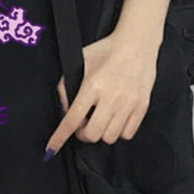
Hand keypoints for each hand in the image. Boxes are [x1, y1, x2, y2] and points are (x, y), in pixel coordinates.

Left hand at [45, 33, 157, 158]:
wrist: (136, 45)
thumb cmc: (106, 51)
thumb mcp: (81, 61)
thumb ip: (67, 84)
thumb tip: (63, 107)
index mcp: (92, 86)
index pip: (72, 118)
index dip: (60, 136)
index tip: (51, 148)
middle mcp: (111, 98)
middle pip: (92, 134)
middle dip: (82, 134)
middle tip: (82, 125)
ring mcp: (128, 104)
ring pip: (110, 137)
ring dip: (101, 133)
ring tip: (100, 120)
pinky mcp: (142, 107)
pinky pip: (127, 134)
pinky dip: (119, 131)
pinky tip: (115, 119)